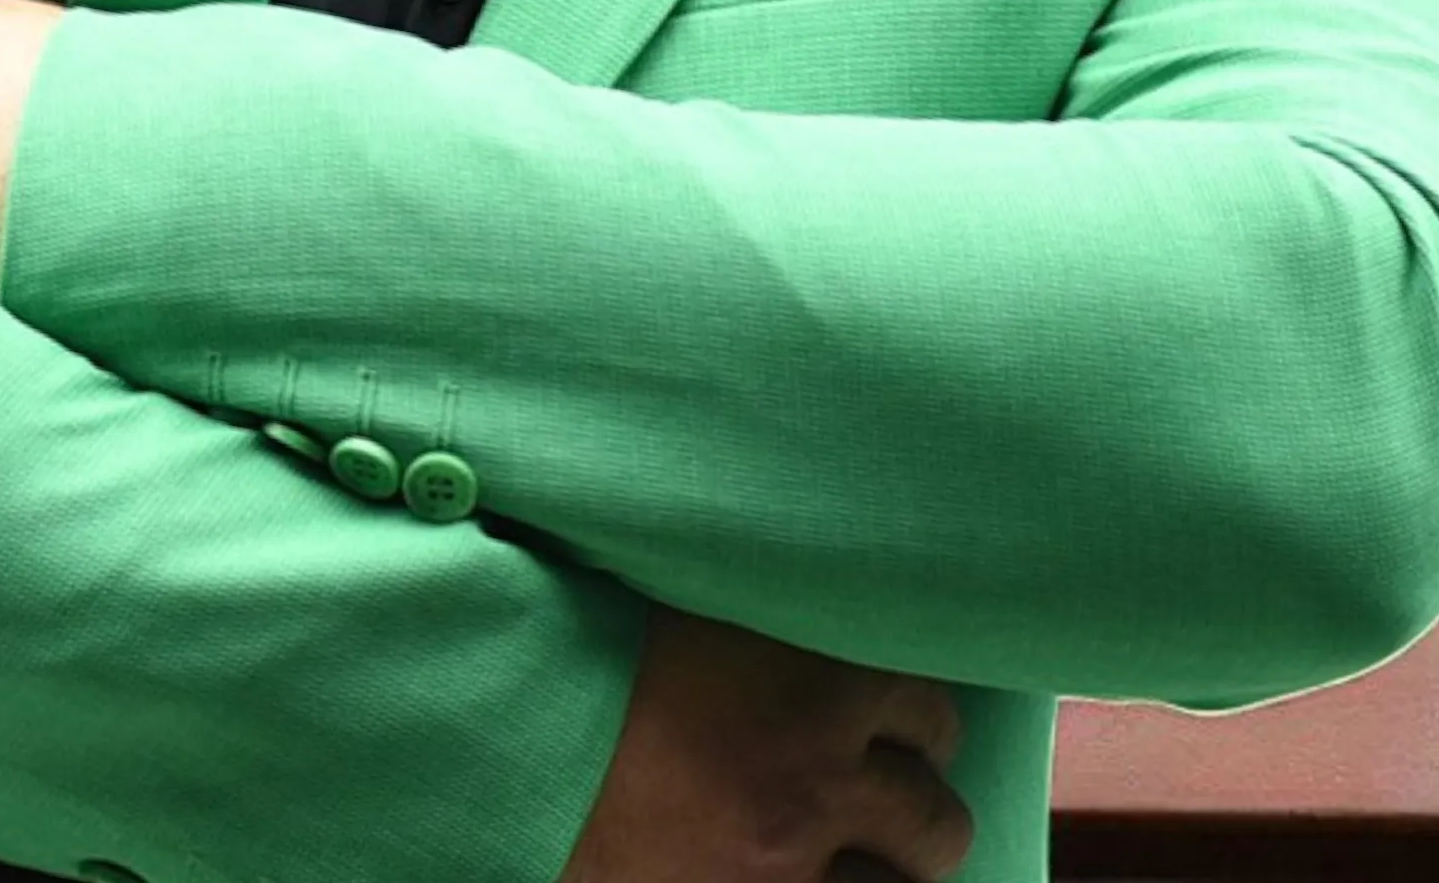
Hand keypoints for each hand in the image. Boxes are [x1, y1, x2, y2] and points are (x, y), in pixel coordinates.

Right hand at [557, 604, 972, 882]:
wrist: (503, 730)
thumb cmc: (585, 641)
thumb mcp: (693, 599)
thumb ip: (769, 608)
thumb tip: (812, 585)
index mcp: (820, 678)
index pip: (930, 708)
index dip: (905, 720)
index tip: (881, 723)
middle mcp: (822, 776)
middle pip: (935, 815)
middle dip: (910, 807)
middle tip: (874, 796)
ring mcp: (787, 861)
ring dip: (887, 869)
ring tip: (848, 851)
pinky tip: (804, 872)